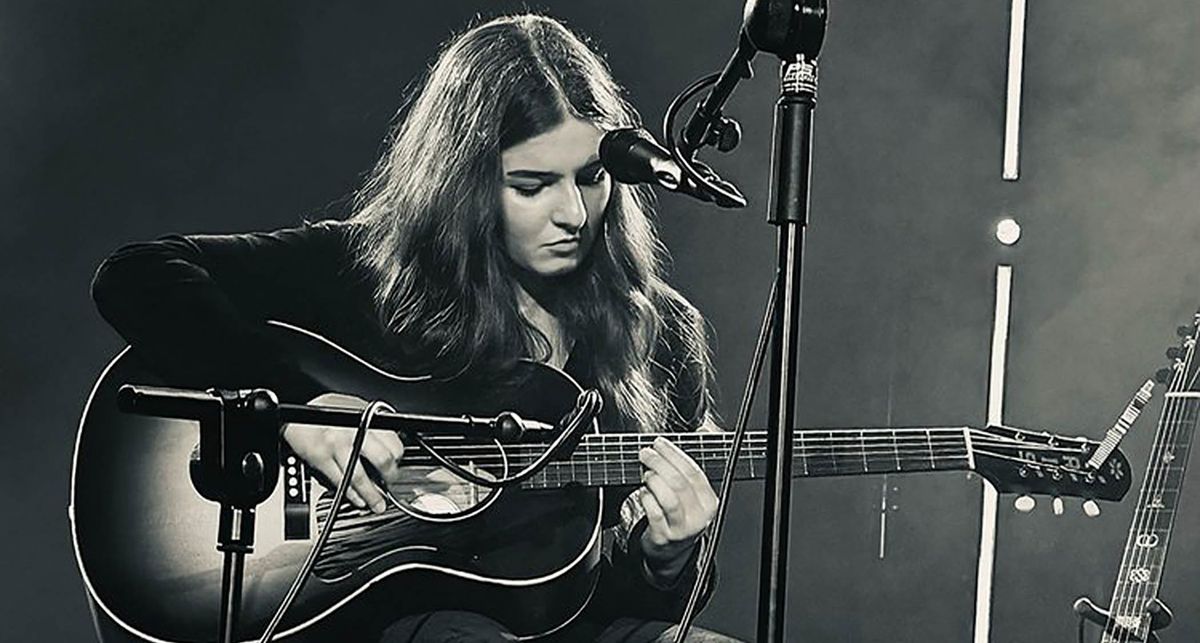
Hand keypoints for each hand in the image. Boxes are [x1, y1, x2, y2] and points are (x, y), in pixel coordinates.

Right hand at [283, 392, 404, 513]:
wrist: (293, 412)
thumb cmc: (323, 409)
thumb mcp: (354, 407)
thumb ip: (372, 422)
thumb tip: (389, 439)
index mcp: (365, 418)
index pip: (392, 442)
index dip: (398, 458)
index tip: (397, 465)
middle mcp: (354, 431)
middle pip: (382, 460)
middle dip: (389, 477)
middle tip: (390, 484)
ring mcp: (336, 446)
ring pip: (360, 477)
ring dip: (372, 495)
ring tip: (378, 504)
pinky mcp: (320, 458)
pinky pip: (340, 481)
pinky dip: (351, 494)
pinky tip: (358, 500)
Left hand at [637, 437, 717, 577]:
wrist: (671, 550)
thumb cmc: (680, 516)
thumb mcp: (691, 497)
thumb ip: (687, 471)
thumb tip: (684, 439)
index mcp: (709, 502)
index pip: (694, 472)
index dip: (674, 454)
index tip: (660, 443)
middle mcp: (699, 516)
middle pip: (680, 483)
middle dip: (660, 463)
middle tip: (646, 454)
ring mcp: (682, 529)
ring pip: (668, 498)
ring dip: (654, 481)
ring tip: (646, 474)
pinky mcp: (664, 537)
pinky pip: (654, 513)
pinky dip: (646, 498)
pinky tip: (643, 492)